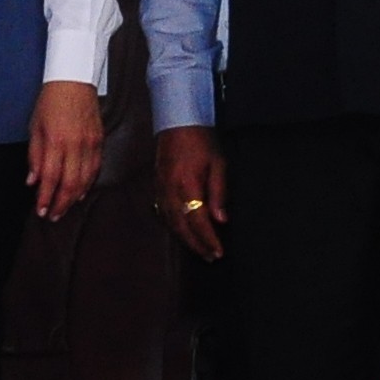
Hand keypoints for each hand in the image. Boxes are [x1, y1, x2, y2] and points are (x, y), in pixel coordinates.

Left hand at [28, 80, 102, 220]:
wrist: (74, 81)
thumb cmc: (50, 102)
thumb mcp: (34, 127)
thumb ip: (34, 155)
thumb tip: (32, 181)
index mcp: (55, 141)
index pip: (50, 177)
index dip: (45, 197)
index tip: (40, 210)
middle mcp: (75, 145)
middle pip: (69, 184)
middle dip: (60, 203)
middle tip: (52, 216)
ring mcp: (90, 144)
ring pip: (84, 179)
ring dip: (74, 198)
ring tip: (64, 209)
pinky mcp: (99, 141)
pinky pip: (95, 169)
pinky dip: (87, 184)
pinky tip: (80, 193)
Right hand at [156, 125, 227, 260]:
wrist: (177, 122)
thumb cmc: (201, 141)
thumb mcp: (218, 164)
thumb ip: (219, 193)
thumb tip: (221, 220)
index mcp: (187, 185)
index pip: (197, 220)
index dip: (208, 239)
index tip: (218, 252)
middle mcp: (170, 191)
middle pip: (182, 227)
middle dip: (197, 245)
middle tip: (211, 257)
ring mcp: (161, 190)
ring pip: (171, 223)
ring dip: (186, 239)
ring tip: (200, 250)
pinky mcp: (157, 187)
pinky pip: (164, 214)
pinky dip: (175, 227)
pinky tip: (183, 233)